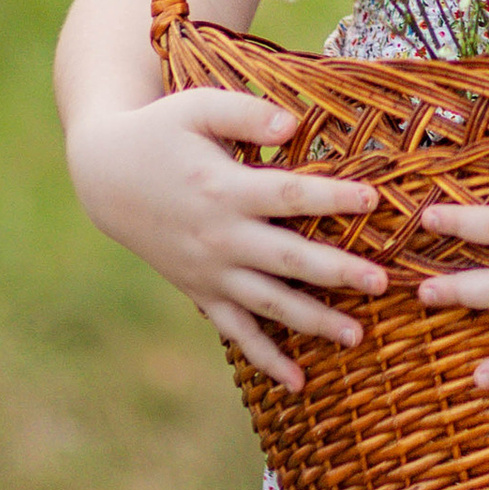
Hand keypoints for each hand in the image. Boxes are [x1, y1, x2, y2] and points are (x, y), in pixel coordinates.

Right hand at [66, 90, 384, 393]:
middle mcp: (220, 236)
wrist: (107, 177)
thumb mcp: (197, 107)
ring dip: (313, 321)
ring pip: (269, 303)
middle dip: (336, 271)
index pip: (288, 196)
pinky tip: (298, 382)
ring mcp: (210, 271)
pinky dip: (265, 358)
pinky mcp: (201, 291)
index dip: (332, 198)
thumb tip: (294, 125)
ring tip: (356, 335)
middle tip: (381, 282)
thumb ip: (246, 113)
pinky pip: (236, 331)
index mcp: (224, 188)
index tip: (374, 200)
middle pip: (288, 258)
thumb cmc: (161, 131)